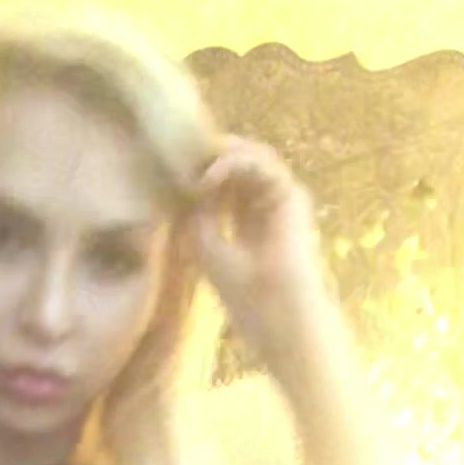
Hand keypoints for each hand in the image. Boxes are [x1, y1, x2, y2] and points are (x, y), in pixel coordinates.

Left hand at [185, 137, 328, 374]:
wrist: (278, 312)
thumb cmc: (245, 293)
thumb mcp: (206, 246)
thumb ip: (198, 211)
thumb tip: (190, 179)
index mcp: (247, 224)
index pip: (225, 184)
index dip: (200, 172)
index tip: (172, 166)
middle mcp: (265, 208)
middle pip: (238, 166)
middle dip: (208, 156)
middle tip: (179, 152)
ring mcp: (280, 199)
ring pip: (251, 158)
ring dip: (219, 155)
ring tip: (192, 161)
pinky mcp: (291, 194)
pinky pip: (263, 164)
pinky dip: (234, 163)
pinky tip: (209, 176)